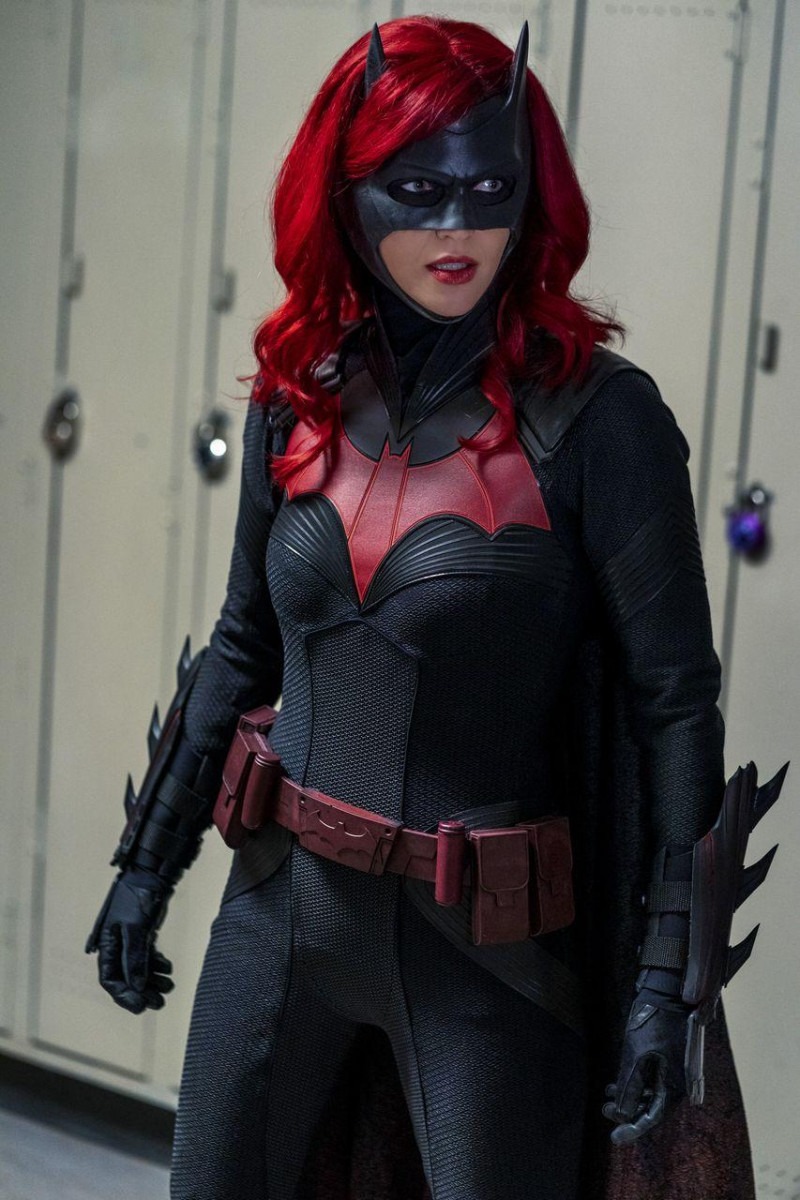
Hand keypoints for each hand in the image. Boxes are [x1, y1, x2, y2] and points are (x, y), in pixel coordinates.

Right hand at [86, 868, 173, 1013]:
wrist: (151, 872)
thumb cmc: (138, 897)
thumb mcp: (135, 928)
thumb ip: (135, 958)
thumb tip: (137, 987)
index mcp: (106, 945)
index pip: (110, 979)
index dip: (124, 996)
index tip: (141, 1007)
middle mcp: (115, 944)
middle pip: (126, 977)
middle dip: (142, 992)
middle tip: (160, 1003)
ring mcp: (129, 939)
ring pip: (138, 968)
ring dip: (152, 980)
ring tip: (169, 987)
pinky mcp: (142, 934)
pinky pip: (146, 957)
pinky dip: (156, 965)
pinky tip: (168, 969)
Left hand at [603, 994, 688, 1144]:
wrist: (666, 992)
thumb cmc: (654, 1021)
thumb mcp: (637, 1055)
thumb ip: (629, 1086)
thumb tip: (621, 1114)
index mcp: (675, 1085)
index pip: (653, 1116)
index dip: (633, 1128)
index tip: (614, 1139)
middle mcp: (675, 1081)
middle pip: (651, 1107)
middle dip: (627, 1112)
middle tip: (605, 1111)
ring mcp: (670, 1069)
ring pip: (648, 1094)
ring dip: (627, 1098)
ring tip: (607, 1097)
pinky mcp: (664, 1059)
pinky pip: (648, 1080)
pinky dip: (632, 1085)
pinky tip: (614, 1085)